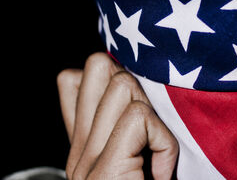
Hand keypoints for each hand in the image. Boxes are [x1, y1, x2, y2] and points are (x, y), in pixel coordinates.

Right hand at [57, 52, 178, 179]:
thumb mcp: (136, 159)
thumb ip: (127, 131)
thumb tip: (140, 87)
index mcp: (82, 149)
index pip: (72, 79)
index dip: (111, 78)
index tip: (142, 111)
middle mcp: (78, 153)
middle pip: (98, 66)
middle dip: (137, 86)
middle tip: (152, 131)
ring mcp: (87, 162)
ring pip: (121, 84)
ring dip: (154, 114)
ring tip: (157, 155)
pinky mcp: (107, 170)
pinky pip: (139, 116)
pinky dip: (164, 142)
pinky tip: (162, 173)